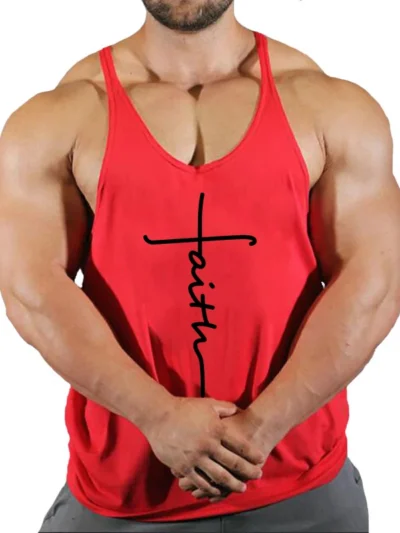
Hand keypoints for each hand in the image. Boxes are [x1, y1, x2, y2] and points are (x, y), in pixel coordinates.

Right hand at [143, 396, 264, 497]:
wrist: (159, 416)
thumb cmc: (184, 408)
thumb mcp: (207, 404)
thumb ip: (224, 408)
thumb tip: (237, 410)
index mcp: (216, 429)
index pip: (240, 445)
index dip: (252, 453)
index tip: (261, 459)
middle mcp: (208, 445)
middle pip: (233, 463)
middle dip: (248, 471)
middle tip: (258, 475)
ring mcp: (196, 458)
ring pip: (219, 476)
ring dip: (233, 484)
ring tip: (242, 488)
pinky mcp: (183, 466)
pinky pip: (200, 481)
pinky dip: (211, 488)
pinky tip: (218, 491)